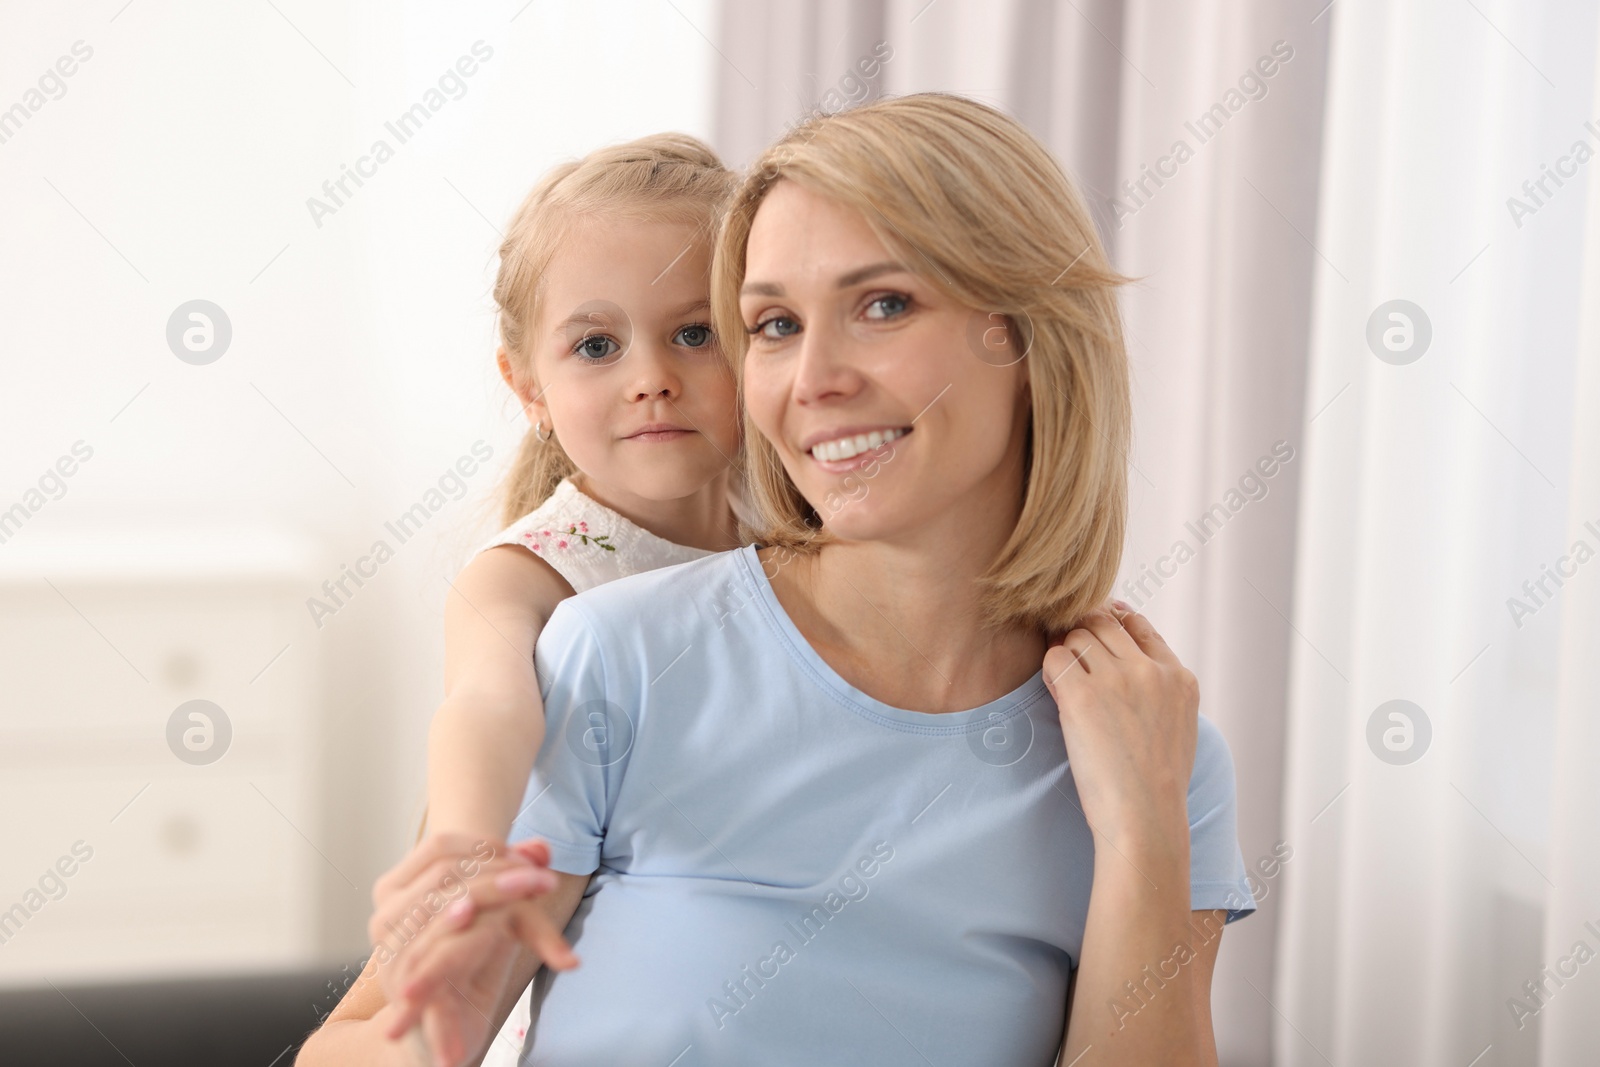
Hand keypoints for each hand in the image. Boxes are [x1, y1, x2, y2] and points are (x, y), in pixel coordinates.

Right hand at [379, 839, 580, 1048]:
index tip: (528, 858)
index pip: (439, 846)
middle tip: (543, 877)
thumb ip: (515, 881)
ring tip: (527, 889)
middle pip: (446, 871)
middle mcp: (386, 913)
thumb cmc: (466, 963)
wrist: (444, 1029)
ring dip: (490, 891)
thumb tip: (543, 847)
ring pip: (440, 901)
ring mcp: (390, 946)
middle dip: (498, 869)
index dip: (485, 846)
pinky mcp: (403, 981)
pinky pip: (430, 945)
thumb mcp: (496, 918)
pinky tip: (470, 913)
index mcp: (398, 889)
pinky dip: (453, 924)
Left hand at [1041, 602, 1198, 849]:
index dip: (1112, 623)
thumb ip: (1161, 691)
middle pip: (1103, 623)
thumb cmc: (1156, 784)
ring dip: (1066, 654)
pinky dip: (1050, 669)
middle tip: (1071, 658)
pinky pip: (1055, 657)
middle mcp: (1150, 672)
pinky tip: (1056, 692)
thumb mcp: (1178, 727)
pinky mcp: (1082, 695)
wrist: (1145, 817)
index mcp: (1179, 678)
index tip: (1096, 633)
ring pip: (1078, 636)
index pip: (1139, 626)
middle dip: (1083, 635)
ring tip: (1065, 683)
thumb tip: (1128, 666)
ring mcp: (1117, 680)